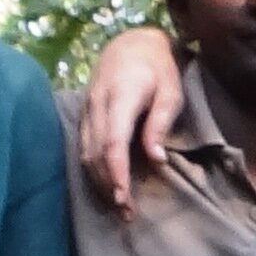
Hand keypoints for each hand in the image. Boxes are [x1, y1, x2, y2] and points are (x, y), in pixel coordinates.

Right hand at [75, 27, 185, 221]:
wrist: (131, 43)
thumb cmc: (158, 69)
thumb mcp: (171, 92)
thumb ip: (161, 124)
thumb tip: (156, 160)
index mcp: (120, 97)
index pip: (113, 142)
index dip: (116, 172)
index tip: (123, 198)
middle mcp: (97, 104)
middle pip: (96, 152)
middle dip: (109, 185)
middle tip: (126, 213)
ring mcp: (87, 108)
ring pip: (86, 151)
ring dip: (99, 181)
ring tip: (118, 205)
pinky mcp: (85, 112)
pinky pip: (84, 145)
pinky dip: (93, 168)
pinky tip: (106, 184)